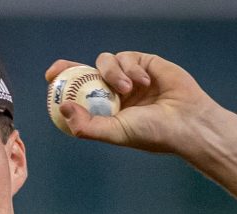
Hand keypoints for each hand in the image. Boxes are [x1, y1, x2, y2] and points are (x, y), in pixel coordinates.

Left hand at [46, 52, 223, 156]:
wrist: (186, 121)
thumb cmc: (152, 133)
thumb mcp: (115, 132)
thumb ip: (88, 124)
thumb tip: (62, 108)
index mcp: (105, 110)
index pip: (79, 94)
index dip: (63, 84)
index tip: (49, 79)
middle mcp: (113, 93)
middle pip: (85, 73)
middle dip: (70, 68)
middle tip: (59, 68)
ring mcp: (128, 77)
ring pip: (105, 62)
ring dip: (113, 73)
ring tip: (129, 90)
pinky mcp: (144, 63)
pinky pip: (126, 57)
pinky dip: (132, 68)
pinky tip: (145, 82)